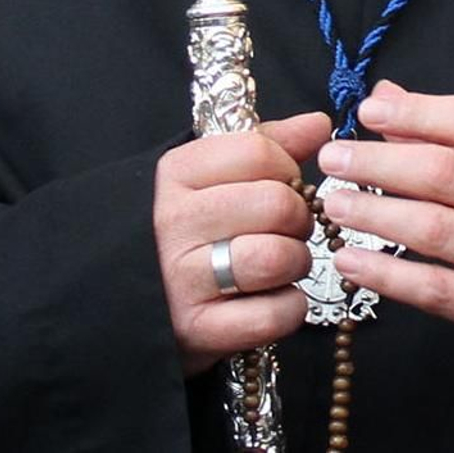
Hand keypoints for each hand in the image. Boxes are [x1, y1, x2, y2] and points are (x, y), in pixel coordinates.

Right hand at [153, 111, 330, 375]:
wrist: (134, 299)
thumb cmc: (191, 229)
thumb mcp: (214, 175)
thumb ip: (268, 144)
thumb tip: (319, 124)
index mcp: (177, 173)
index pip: (259, 152)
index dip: (287, 168)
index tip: (282, 185)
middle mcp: (174, 221)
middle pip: (276, 204)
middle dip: (298, 219)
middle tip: (287, 230)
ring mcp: (182, 278)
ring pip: (277, 258)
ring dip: (296, 263)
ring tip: (281, 265)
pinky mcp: (198, 330)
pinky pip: (274, 314)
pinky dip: (289, 308)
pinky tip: (273, 300)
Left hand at [316, 81, 453, 408]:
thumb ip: (452, 135)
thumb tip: (388, 96)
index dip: (420, 112)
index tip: (369, 110)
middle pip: (450, 172)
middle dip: (382, 162)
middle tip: (333, 159)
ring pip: (438, 229)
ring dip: (376, 213)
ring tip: (334, 205)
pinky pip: (436, 290)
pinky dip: (387, 275)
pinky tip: (351, 260)